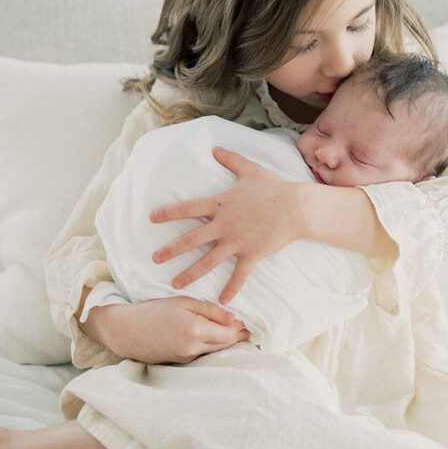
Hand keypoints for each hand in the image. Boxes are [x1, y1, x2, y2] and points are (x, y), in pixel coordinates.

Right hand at [121, 298, 250, 364]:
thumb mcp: (182, 302)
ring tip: (235, 332)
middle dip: (237, 337)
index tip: (247, 320)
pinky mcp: (181, 362)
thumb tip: (233, 318)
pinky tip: (215, 338)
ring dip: (226, 343)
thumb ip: (209, 310)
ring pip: (215, 351)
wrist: (127, 331)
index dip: (239, 327)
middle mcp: (192, 347)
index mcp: (194, 329)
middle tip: (247, 328)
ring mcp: (186, 357)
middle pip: (224, 345)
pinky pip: (202, 354)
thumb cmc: (154, 310)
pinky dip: (212, 347)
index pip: (228, 332)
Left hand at [148, 147, 302, 303]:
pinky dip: (231, 288)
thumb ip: (230, 159)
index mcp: (221, 204)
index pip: (189, 209)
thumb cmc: (272, 187)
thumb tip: (215, 148)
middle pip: (192, 239)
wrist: (295, 207)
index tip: (151, 218)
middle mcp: (224, 225)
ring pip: (208, 261)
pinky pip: (239, 275)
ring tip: (174, 284)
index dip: (169, 213)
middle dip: (171, 250)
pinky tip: (222, 300)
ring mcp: (237, 241)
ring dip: (190, 273)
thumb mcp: (249, 169)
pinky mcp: (251, 254)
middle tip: (154, 258)